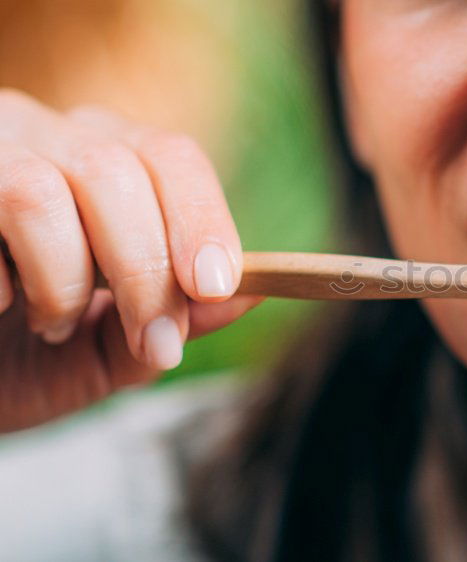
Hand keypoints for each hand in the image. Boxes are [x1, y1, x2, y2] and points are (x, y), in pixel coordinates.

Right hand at [0, 89, 262, 431]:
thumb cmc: (24, 359)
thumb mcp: (110, 351)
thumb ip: (175, 321)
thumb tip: (250, 296)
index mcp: (110, 160)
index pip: (173, 158)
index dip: (200, 220)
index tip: (214, 287)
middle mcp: (46, 137)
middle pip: (116, 171)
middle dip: (145, 270)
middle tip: (151, 341)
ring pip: (40, 192)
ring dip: (62, 279)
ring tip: (52, 324)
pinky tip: (0, 306)